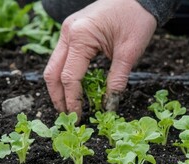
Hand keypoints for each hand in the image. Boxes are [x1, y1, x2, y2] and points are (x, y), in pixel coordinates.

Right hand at [44, 0, 156, 116]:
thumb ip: (117, 80)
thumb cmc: (136, 19)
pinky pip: (64, 57)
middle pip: (52, 72)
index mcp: (80, 36)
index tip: (78, 118)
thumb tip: (109, 105)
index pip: (69, 77)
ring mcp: (68, 31)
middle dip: (58, 97)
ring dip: (60, 88)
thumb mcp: (130, 53)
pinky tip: (76, 89)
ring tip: (71, 106)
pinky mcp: (73, 32)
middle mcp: (68, 32)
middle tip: (68, 117)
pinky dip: (67, 75)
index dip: (73, 101)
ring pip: (55, 65)